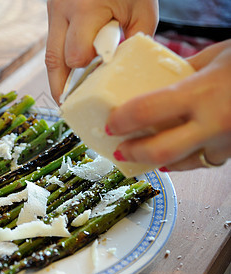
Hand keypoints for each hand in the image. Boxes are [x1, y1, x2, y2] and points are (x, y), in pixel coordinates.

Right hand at [45, 0, 158, 101]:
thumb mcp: (142, 9)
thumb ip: (132, 41)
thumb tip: (122, 72)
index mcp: (85, 8)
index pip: (76, 56)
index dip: (88, 72)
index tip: (99, 81)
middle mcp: (61, 11)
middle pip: (54, 62)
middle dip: (64, 86)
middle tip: (71, 106)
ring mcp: (53, 13)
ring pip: (49, 57)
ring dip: (58, 80)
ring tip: (65, 102)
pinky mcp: (53, 16)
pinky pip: (54, 46)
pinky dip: (62, 64)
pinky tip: (69, 80)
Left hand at [106, 39, 230, 170]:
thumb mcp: (217, 56)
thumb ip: (184, 69)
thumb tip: (157, 76)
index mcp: (202, 93)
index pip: (146, 111)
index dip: (121, 121)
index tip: (109, 123)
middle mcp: (213, 122)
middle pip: (160, 150)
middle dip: (132, 153)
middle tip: (118, 150)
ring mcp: (227, 140)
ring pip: (183, 163)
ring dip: (157, 162)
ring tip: (141, 156)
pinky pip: (205, 161)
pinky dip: (186, 160)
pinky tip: (175, 156)